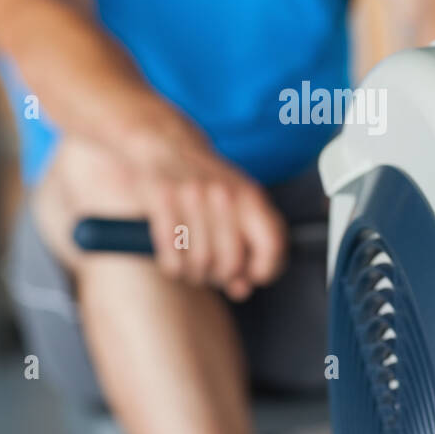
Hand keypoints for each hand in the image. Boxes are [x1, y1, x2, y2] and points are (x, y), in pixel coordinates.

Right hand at [122, 109, 288, 298]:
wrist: (167, 144)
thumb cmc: (207, 183)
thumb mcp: (239, 206)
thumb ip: (249, 245)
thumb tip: (243, 288)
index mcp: (251, 196)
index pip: (273, 245)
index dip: (265, 271)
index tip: (252, 278)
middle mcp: (224, 194)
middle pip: (231, 263)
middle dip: (222, 277)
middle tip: (214, 273)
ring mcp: (192, 196)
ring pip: (201, 263)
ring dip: (195, 275)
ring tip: (192, 267)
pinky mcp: (162, 199)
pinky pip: (172, 256)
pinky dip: (174, 268)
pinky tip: (174, 261)